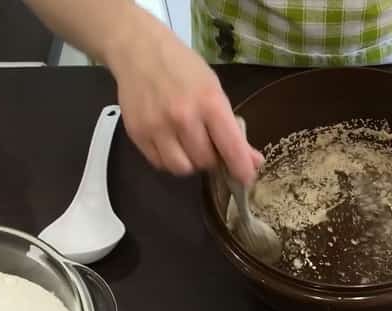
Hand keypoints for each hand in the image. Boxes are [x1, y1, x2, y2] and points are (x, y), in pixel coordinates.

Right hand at [105, 12, 262, 183]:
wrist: (140, 51)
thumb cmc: (183, 68)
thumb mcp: (215, 91)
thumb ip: (233, 129)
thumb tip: (253, 162)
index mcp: (209, 103)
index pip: (231, 148)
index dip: (241, 169)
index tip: (246, 179)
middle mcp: (183, 117)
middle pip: (206, 162)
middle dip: (212, 159)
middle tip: (210, 144)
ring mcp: (157, 127)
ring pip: (182, 168)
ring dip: (190, 162)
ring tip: (190, 144)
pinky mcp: (137, 134)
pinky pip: (159, 163)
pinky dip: (169, 159)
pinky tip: (171, 142)